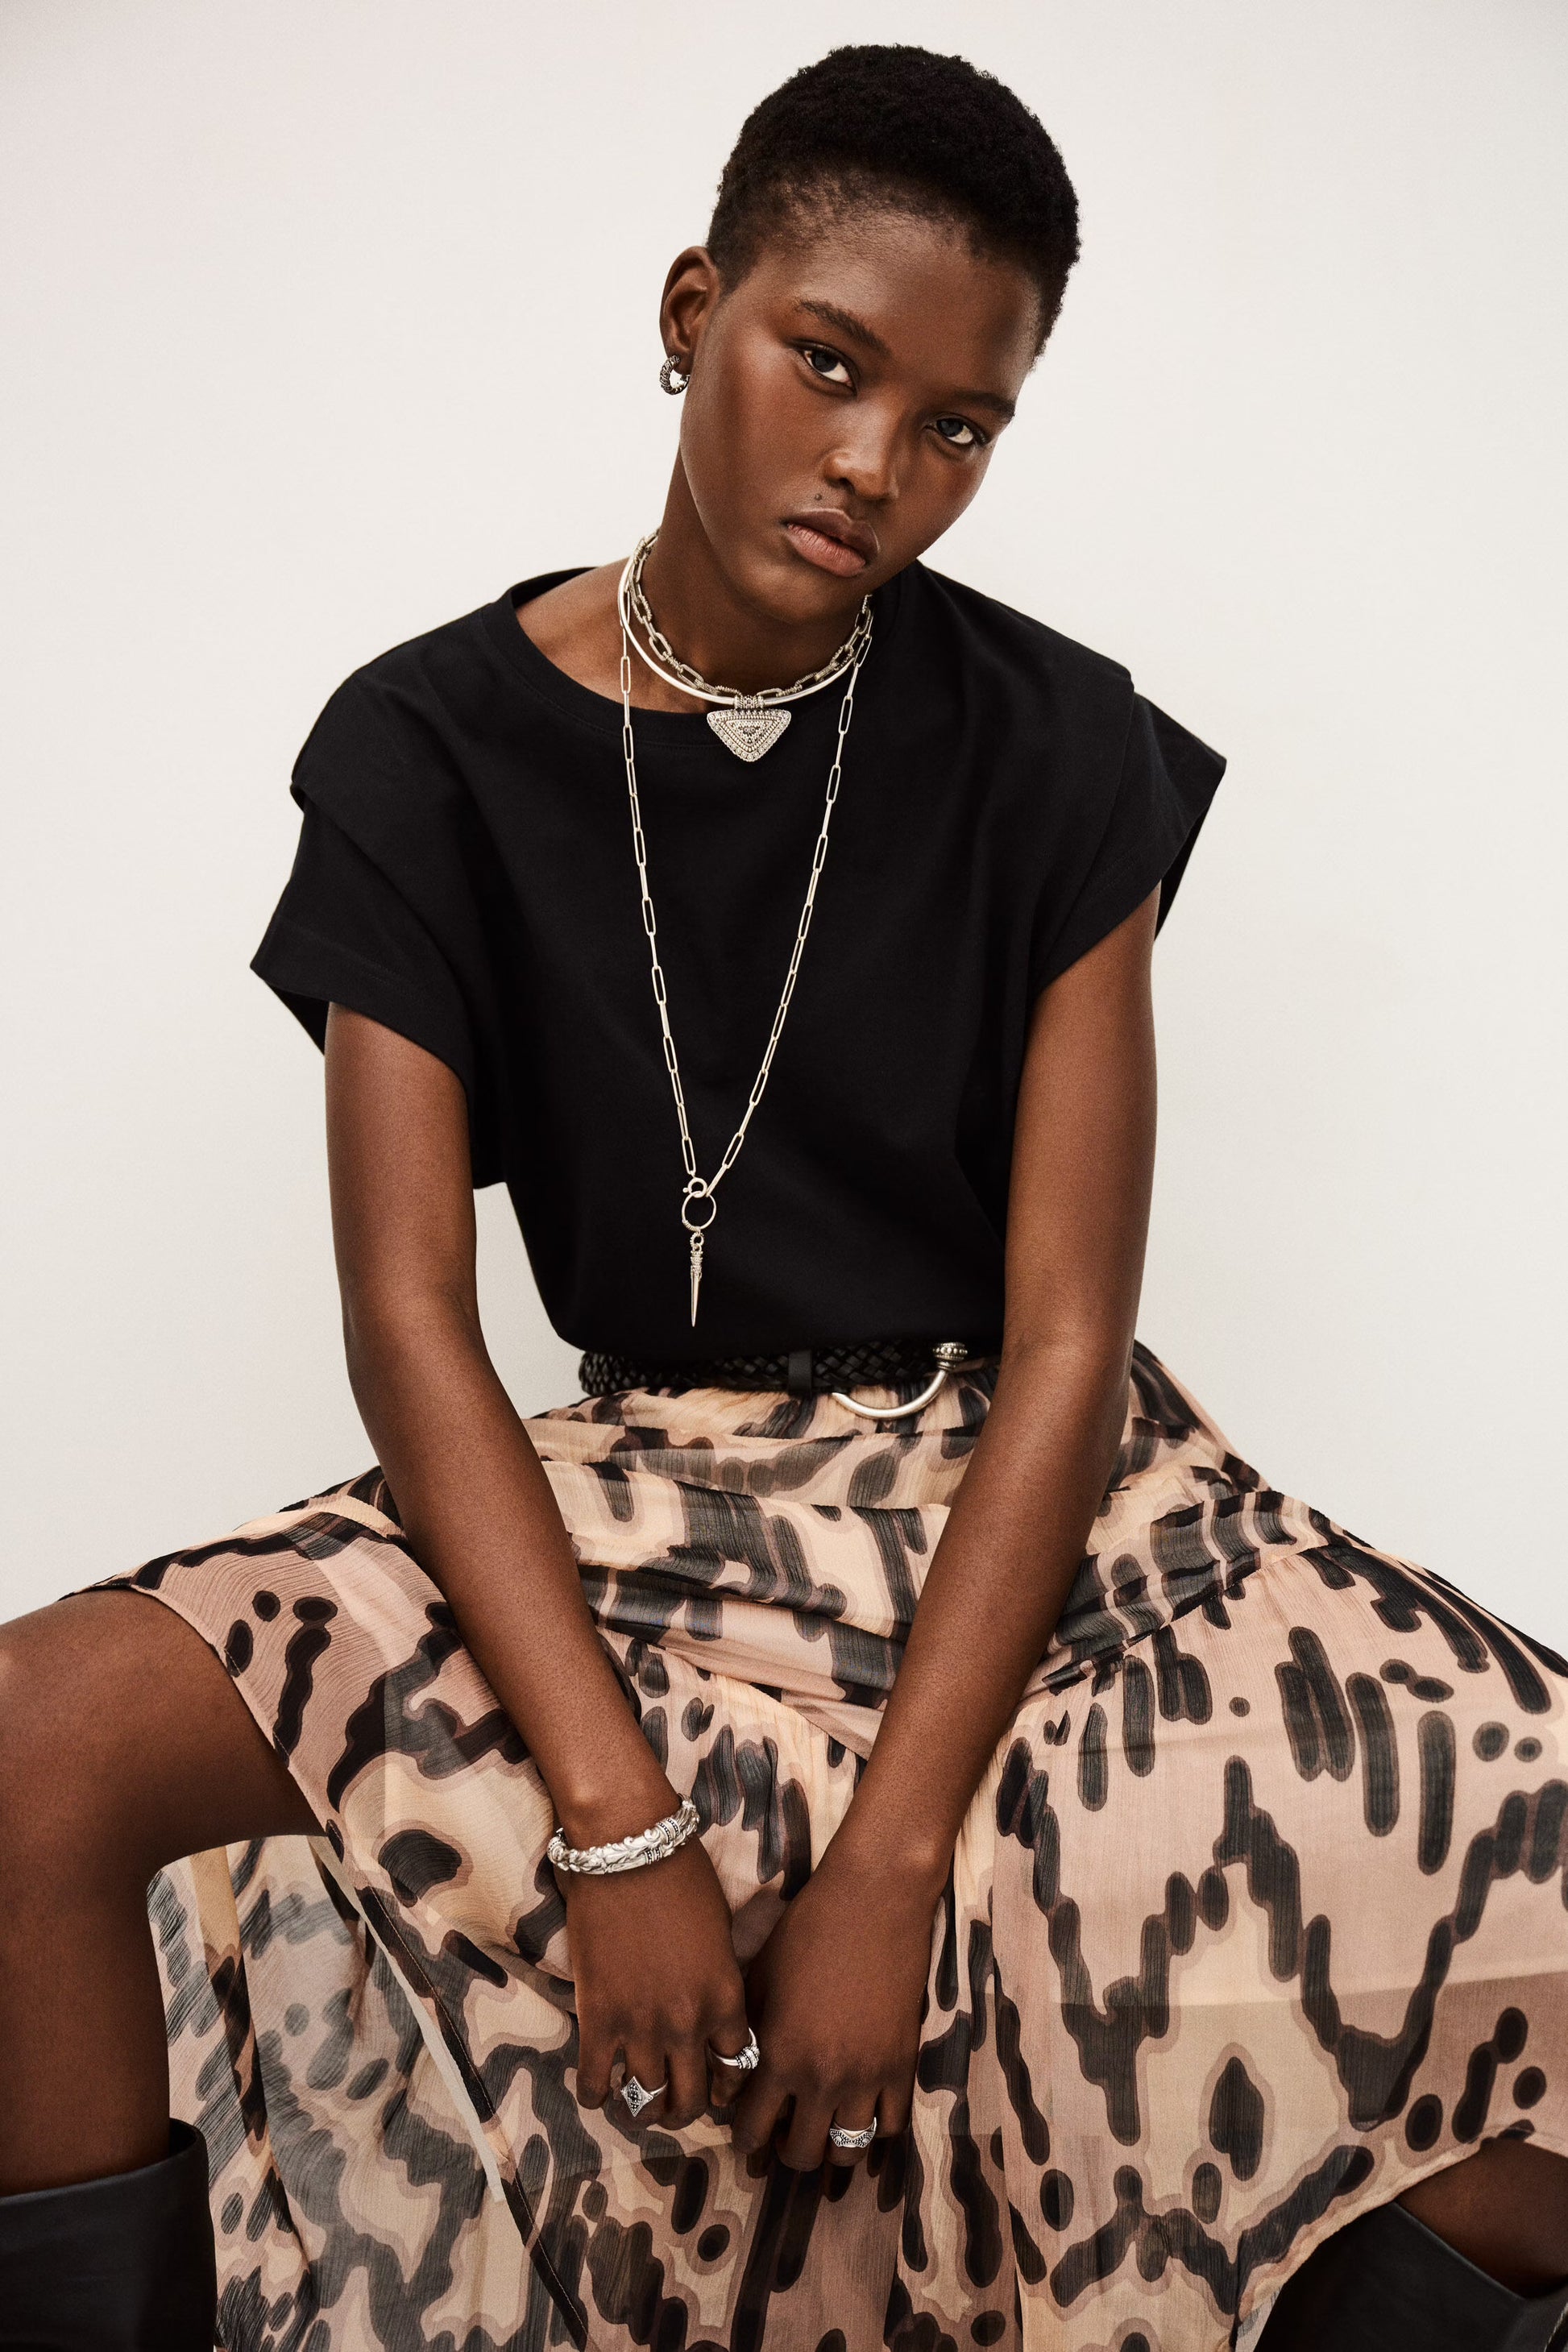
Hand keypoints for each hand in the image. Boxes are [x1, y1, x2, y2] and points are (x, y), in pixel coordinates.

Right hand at [565, 1838, 748, 2127]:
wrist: (629, 1848)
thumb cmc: (681, 1874)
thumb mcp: (720, 1930)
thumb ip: (718, 1979)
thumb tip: (711, 2007)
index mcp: (726, 1999)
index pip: (738, 2069)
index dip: (727, 2084)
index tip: (715, 2085)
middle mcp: (689, 2023)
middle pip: (693, 2099)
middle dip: (685, 2108)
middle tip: (674, 2104)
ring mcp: (641, 2026)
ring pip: (646, 2102)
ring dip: (642, 2110)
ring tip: (635, 2104)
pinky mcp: (597, 2019)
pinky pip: (595, 2083)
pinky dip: (596, 2095)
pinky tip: (598, 2089)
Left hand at [729, 1841, 939, 2169]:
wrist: (873, 1900)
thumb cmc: (807, 1929)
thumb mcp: (760, 1979)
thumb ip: (746, 2036)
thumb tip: (731, 2079)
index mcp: (778, 2056)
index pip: (753, 2129)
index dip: (746, 2138)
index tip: (748, 2131)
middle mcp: (821, 2078)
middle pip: (800, 2154)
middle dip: (785, 2151)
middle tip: (784, 2133)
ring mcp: (866, 2076)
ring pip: (847, 2151)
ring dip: (830, 2148)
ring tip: (824, 2128)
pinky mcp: (902, 2064)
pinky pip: (891, 2127)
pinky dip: (875, 2129)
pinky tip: (862, 2112)